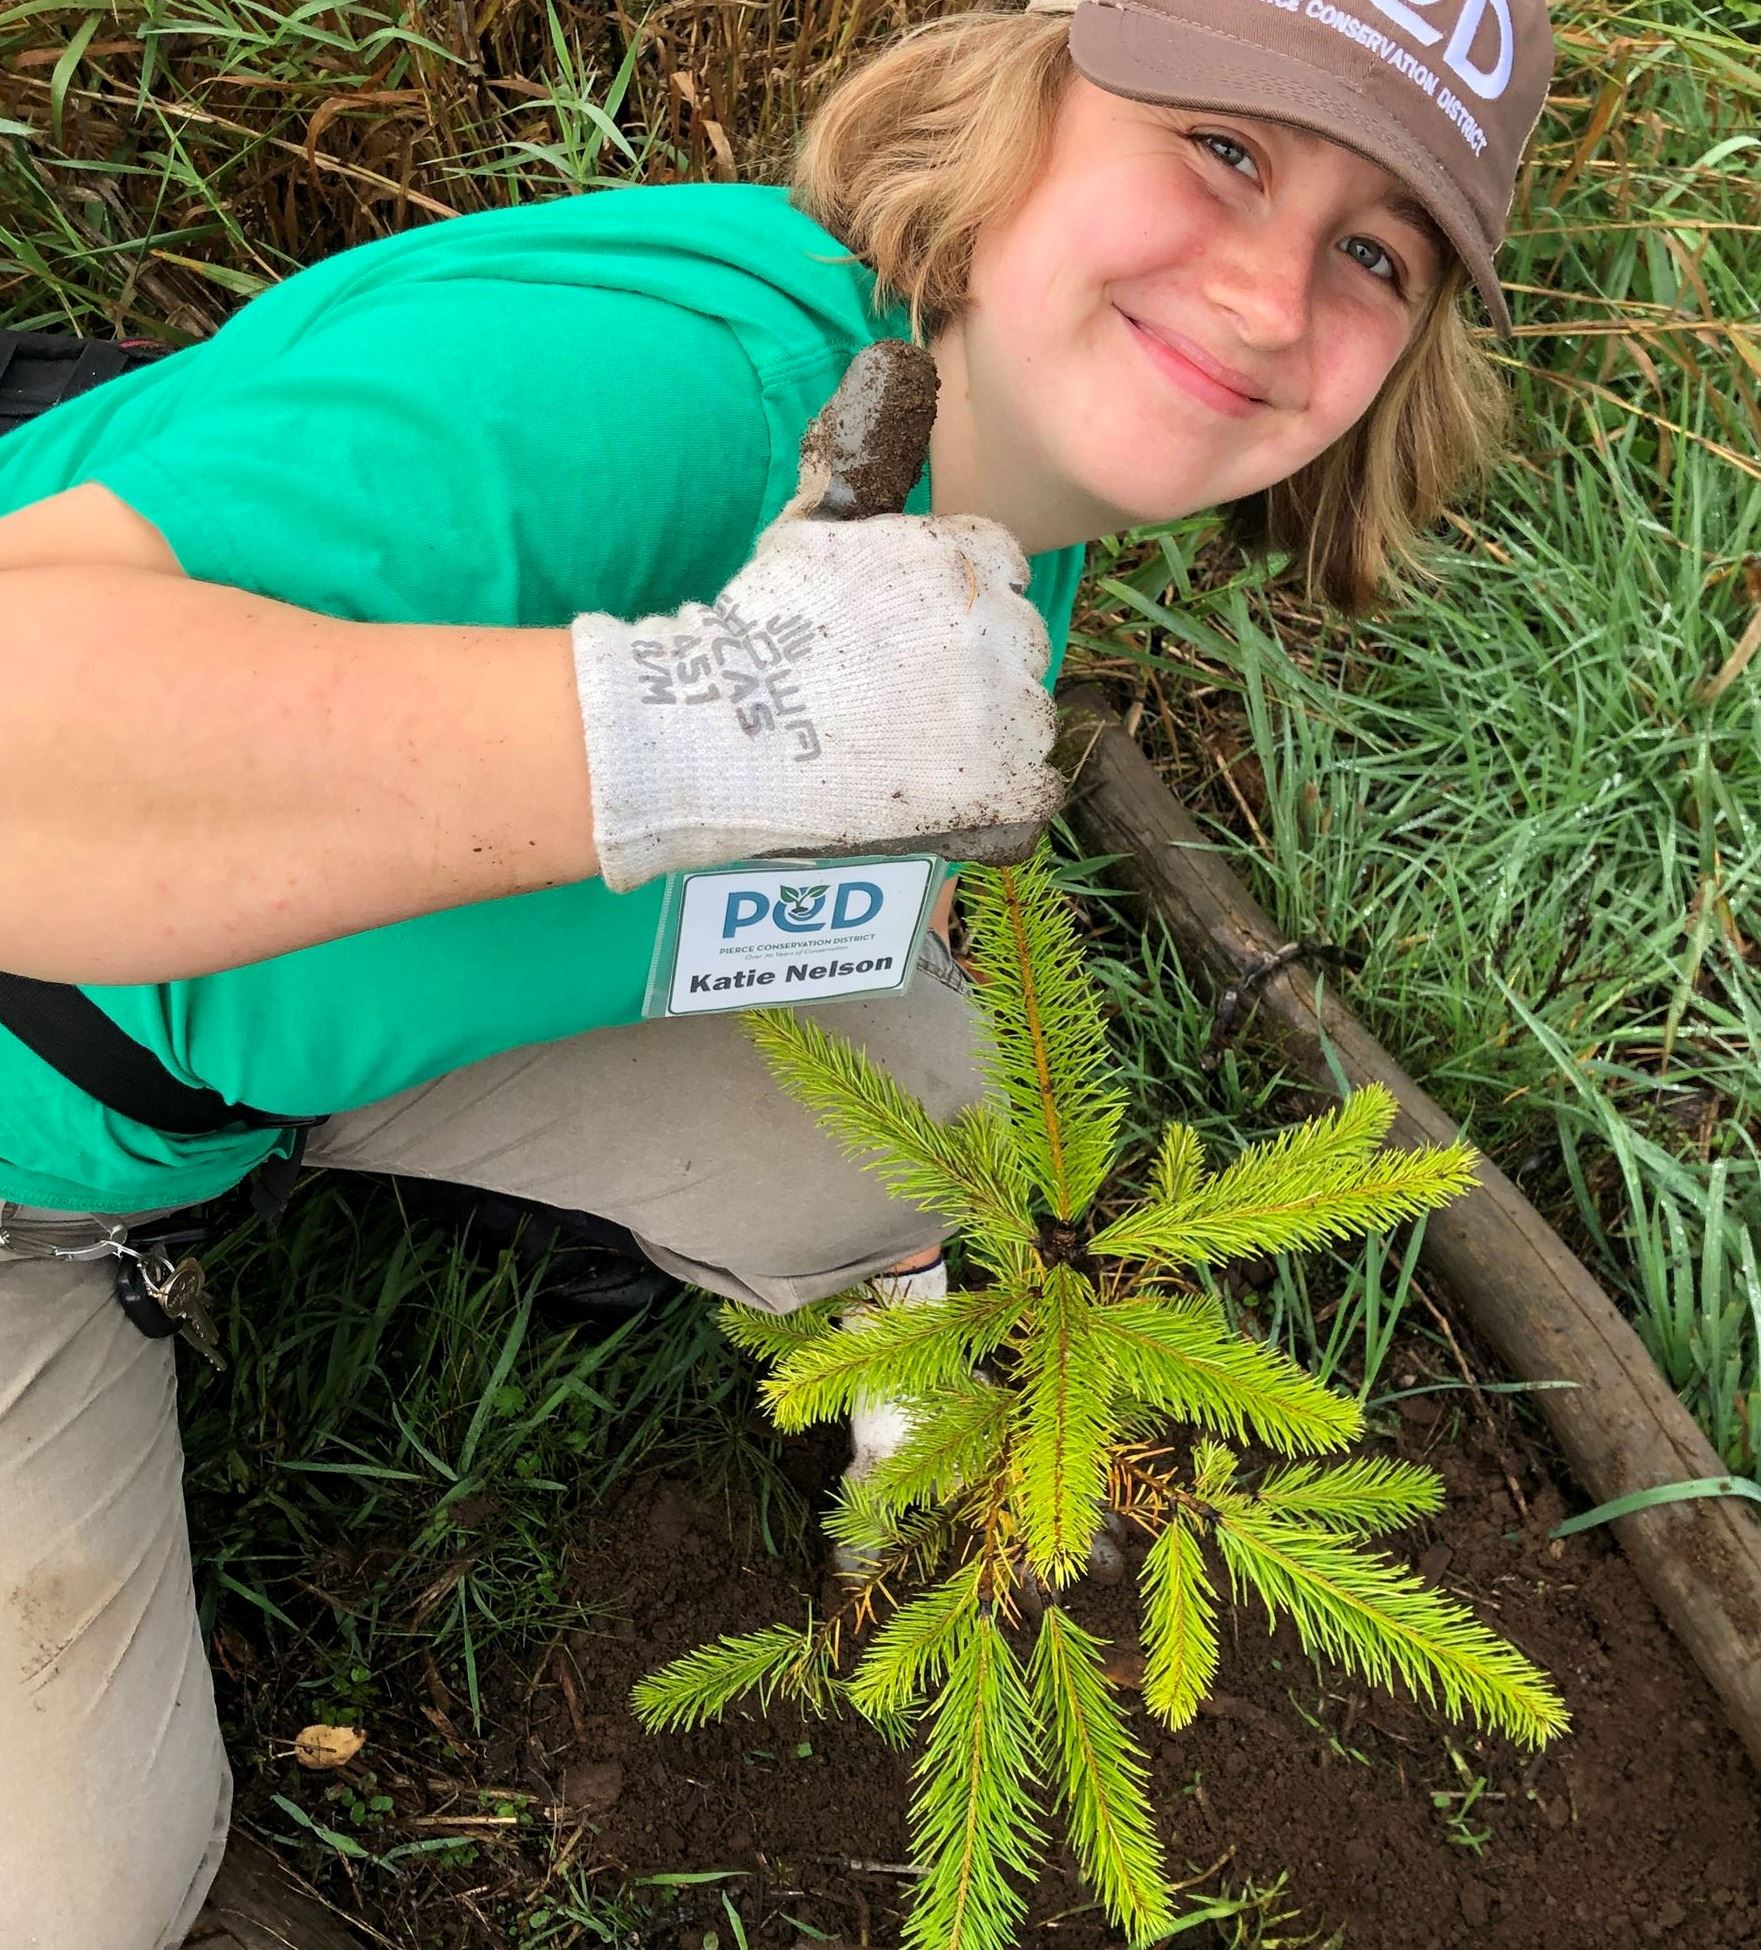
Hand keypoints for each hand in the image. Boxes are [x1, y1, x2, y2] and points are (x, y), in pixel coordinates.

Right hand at [571, 484, 1062, 891]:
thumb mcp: (813, 525)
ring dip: (993, 730)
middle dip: (980, 664)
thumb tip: (887, 370)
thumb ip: (863, 466)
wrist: (732, 726)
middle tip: (919, 697)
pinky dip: (1013, 794)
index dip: (968, 601)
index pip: (1002, 567)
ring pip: (1030, 715)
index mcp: (964, 557)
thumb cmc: (759, 626)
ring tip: (924, 749)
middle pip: (1020, 641)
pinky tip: (970, 795)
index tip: (931, 632)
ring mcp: (1004, 710)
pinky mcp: (999, 783)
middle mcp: (999, 625)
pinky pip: (1039, 786)